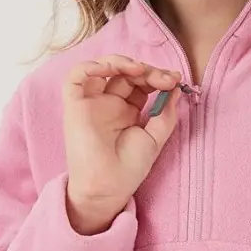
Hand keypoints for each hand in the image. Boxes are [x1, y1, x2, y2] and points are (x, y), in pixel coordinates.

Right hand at [62, 54, 183, 229]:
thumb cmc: (129, 168)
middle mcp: (109, 104)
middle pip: (126, 74)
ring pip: (102, 68)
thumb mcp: (155, 138)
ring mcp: (92, 103)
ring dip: (122, 63)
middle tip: (164, 78)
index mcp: (127, 111)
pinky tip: (111, 68)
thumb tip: (176, 87)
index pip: (141, 83)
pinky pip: (76, 77)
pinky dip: (91, 66)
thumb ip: (166, 114)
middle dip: (147, 71)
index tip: (175, 80)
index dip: (158, 77)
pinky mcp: (75, 105)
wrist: (108, 187)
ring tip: (140, 70)